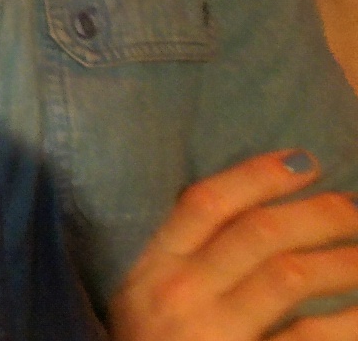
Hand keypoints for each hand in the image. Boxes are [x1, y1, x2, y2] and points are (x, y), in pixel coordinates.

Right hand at [111, 149, 357, 338]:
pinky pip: (310, 340)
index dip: (258, 175)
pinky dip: (349, 322)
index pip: (205, 205)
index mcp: (151, 273)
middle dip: (318, 214)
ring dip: (346, 261)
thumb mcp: (145, 306)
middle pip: (258, 234)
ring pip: (291, 277)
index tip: (306, 161)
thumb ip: (184, 263)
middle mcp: (180, 298)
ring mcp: (216, 337)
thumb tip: (250, 210)